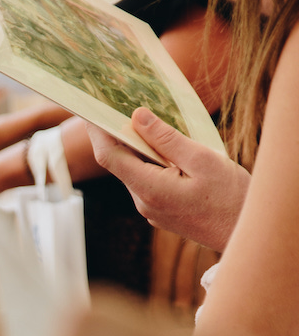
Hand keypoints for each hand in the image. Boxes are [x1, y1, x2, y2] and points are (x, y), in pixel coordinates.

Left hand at [86, 109, 249, 251]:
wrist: (244, 232)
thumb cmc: (230, 197)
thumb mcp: (202, 160)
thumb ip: (167, 139)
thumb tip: (138, 117)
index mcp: (150, 188)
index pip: (110, 156)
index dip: (97, 131)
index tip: (90, 109)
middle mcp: (143, 201)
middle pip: (121, 162)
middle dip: (118, 134)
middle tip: (120, 103)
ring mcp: (151, 209)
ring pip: (135, 171)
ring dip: (139, 147)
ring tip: (148, 121)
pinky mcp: (161, 211)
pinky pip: (148, 180)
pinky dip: (151, 161)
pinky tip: (166, 147)